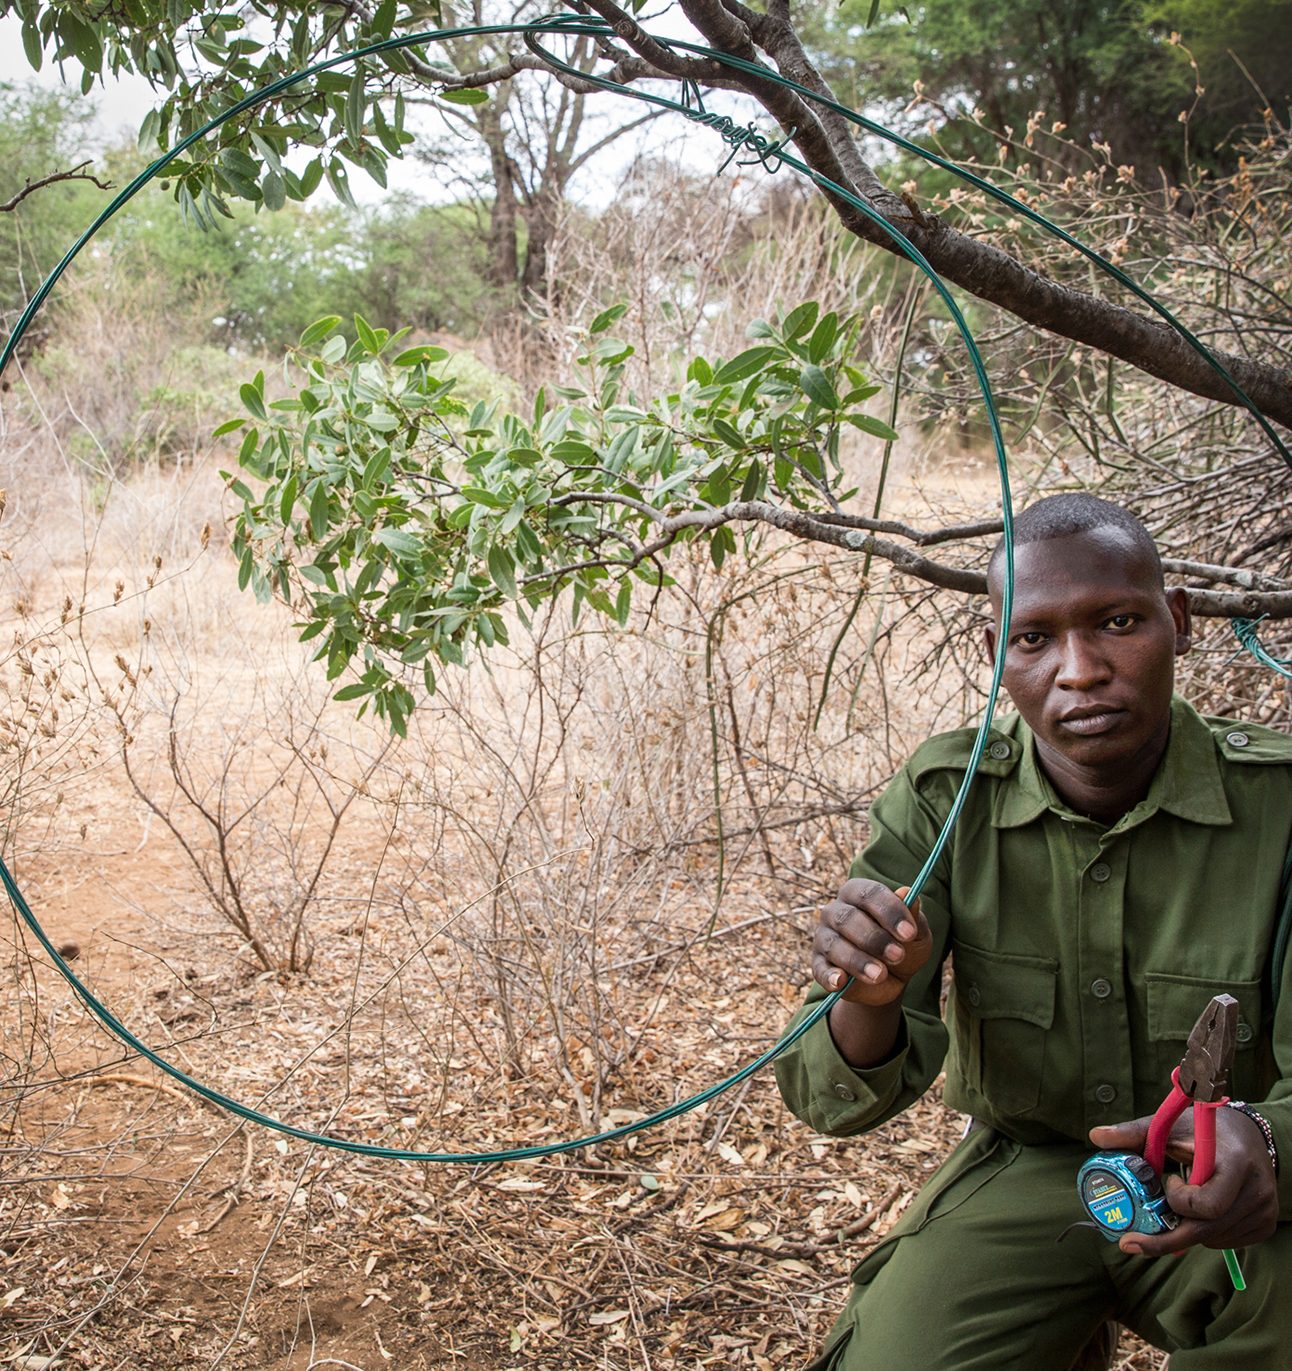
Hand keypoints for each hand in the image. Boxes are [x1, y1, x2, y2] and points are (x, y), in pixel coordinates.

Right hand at [812, 879, 932, 1007]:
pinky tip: (840, 982)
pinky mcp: (819, 964)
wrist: (891, 979)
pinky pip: (819, 969)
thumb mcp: (915, 933)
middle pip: (848, 918)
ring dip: (857, 960)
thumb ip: (911, 914)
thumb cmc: (903, 945)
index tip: (909, 933)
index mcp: (858, 893)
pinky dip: (829, 976)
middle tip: (898, 955)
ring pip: (834, 945)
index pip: (869, 894)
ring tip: (880, 974)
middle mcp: (835, 911)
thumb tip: (906, 892)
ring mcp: (824, 938)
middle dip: (875, 938)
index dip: (890, 911)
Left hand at [1089, 1108, 1278, 1254]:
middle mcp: (1256, 1191)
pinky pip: (1226, 1241)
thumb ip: (1134, 1133)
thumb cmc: (1203, 1129)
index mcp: (1235, 1163)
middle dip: (1167, 1238)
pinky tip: (1198, 1212)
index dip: (1180, 1201)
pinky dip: (1204, 1233)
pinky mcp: (1266, 1225)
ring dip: (1187, 1229)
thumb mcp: (1170, 1126)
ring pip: (1213, 1239)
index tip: (1168, 1181)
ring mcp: (1264, 1211)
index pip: (1207, 1205)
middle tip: (1131, 1243)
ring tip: (1181, 1202)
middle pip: (1207, 1231)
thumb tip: (1096, 1137)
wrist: (1249, 1135)